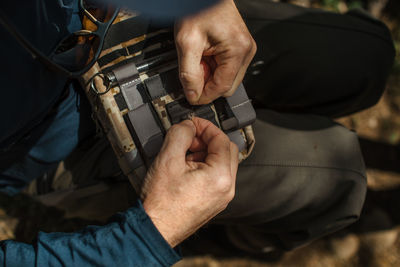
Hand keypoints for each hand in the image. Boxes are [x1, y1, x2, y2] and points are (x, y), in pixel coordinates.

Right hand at [142, 118, 238, 246]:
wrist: (155, 230)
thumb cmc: (160, 201)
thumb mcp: (168, 159)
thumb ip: (181, 134)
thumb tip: (189, 126)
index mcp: (220, 177)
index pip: (222, 140)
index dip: (206, 126)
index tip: (191, 124)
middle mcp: (227, 188)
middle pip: (227, 151)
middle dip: (208, 140)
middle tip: (189, 138)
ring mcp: (222, 197)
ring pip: (222, 164)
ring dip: (206, 153)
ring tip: (184, 155)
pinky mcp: (214, 202)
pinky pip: (216, 177)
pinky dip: (205, 166)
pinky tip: (186, 168)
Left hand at [174, 0, 256, 104]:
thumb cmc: (198, 9)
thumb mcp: (187, 42)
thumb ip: (189, 73)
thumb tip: (192, 95)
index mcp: (238, 50)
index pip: (222, 87)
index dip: (204, 95)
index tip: (190, 97)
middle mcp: (246, 51)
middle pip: (227, 87)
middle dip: (208, 85)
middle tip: (193, 73)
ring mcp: (245, 50)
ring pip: (227, 79)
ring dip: (210, 77)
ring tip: (198, 60)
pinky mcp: (240, 49)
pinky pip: (227, 69)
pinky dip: (214, 69)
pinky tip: (204, 57)